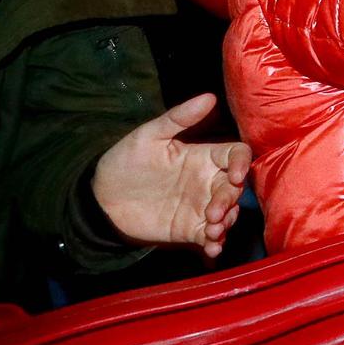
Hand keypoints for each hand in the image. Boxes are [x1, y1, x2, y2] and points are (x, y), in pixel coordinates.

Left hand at [89, 95, 251, 259]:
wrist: (100, 200)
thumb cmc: (124, 162)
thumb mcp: (148, 135)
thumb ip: (178, 118)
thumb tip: (209, 96)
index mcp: (203, 157)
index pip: (236, 155)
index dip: (243, 163)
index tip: (236, 175)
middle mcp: (207, 182)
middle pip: (235, 188)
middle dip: (230, 200)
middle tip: (214, 212)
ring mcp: (200, 207)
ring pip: (228, 214)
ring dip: (227, 223)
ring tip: (212, 231)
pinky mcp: (190, 230)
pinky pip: (211, 236)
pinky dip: (217, 243)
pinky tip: (211, 247)